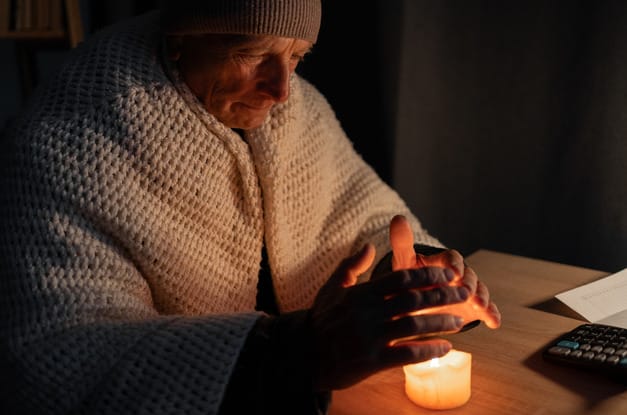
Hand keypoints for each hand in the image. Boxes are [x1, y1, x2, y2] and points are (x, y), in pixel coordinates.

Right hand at [309, 244, 469, 390]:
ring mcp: (370, 336)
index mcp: (361, 293)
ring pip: (415, 325)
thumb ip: (351, 265)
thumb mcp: (332, 287)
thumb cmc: (321, 320)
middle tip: (464, 293)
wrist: (305, 356)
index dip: (428, 274)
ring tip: (460, 320)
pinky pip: (407, 354)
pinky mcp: (372, 361)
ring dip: (441, 322)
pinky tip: (445, 347)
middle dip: (443, 294)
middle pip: (414, 299)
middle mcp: (367, 312)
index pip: (401, 278)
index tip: (448, 273)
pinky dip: (429, 350)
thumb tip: (369, 245)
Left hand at [389, 215, 500, 328]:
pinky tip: (494, 321)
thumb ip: (402, 243)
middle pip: (469, 275)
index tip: (453, 271)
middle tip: (466, 292)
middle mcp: (460, 273)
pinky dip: (492, 314)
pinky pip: (487, 309)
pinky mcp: (475, 307)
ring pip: (480, 290)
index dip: (454, 264)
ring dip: (482, 297)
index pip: (452, 258)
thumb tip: (398, 217)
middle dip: (468, 283)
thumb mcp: (404, 262)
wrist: (417, 301)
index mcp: (444, 261)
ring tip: (480, 306)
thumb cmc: (411, 278)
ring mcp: (469, 290)